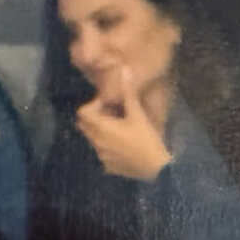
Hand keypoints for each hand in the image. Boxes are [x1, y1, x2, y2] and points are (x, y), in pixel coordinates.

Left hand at [76, 66, 171, 181]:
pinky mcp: (108, 166)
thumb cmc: (147, 139)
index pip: (83, 112)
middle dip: (96, 117)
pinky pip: (102, 152)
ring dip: (102, 131)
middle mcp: (96, 142)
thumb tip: (124, 70)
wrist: (157, 169)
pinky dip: (109, 146)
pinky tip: (125, 144)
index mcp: (101, 128)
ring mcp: (101, 156)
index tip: (110, 105)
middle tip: (114, 114)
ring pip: (93, 139)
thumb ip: (128, 93)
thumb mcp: (138, 115)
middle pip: (85, 125)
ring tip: (122, 129)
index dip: (94, 105)